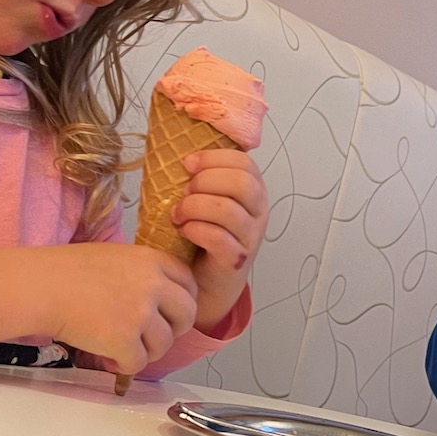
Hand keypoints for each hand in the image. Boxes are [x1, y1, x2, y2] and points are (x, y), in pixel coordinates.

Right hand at [0, 243, 196, 377]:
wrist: (38, 286)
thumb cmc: (66, 270)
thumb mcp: (115, 256)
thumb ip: (143, 272)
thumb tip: (162, 299)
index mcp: (151, 260)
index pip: (189, 284)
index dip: (180, 302)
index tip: (167, 313)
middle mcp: (152, 284)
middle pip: (188, 315)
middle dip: (173, 329)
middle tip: (150, 336)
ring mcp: (140, 313)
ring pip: (165, 343)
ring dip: (145, 350)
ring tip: (121, 346)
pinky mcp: (124, 340)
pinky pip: (139, 363)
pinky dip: (124, 364)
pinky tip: (107, 356)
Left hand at [171, 148, 269, 329]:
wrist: (205, 281)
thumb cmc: (203, 236)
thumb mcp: (207, 200)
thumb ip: (203, 179)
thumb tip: (180, 155)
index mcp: (253, 190)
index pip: (243, 162)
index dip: (213, 158)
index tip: (187, 164)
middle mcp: (258, 211)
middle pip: (241, 182)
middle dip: (205, 182)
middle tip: (184, 193)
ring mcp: (251, 236)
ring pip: (228, 210)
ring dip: (194, 207)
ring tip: (178, 214)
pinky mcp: (237, 259)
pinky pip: (218, 238)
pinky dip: (195, 230)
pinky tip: (185, 231)